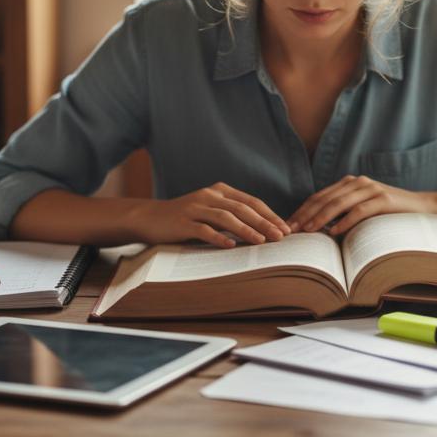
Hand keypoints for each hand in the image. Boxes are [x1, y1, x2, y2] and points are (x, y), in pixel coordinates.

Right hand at [133, 183, 289, 248]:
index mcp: (220, 191)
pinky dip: (218, 237)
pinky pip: (203, 229)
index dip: (270, 215)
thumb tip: (264, 232)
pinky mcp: (182, 222)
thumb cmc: (186, 219)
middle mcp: (209, 195)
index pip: (251, 202)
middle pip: (242, 208)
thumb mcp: (211, 212)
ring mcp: (194, 207)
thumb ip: (232, 216)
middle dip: (264, 223)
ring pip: (225, 217)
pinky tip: (230, 246)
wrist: (150, 218)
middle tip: (280, 237)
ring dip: (246, 229)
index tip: (286, 229)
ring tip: (261, 242)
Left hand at [288, 175, 434, 236]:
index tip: (288, 225)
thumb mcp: (362, 209)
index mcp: (350, 183)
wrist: (422, 208)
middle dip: (306, 215)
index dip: (302, 210)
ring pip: (339, 203)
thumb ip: (343, 212)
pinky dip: (344, 221)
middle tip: (292, 230)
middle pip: (325, 199)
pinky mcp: (383, 200)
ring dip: (321, 218)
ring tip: (308, 231)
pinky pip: (359, 211)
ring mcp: (371, 189)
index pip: (319, 196)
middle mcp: (358, 182)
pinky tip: (334, 232)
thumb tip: (317, 228)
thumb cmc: (388, 214)